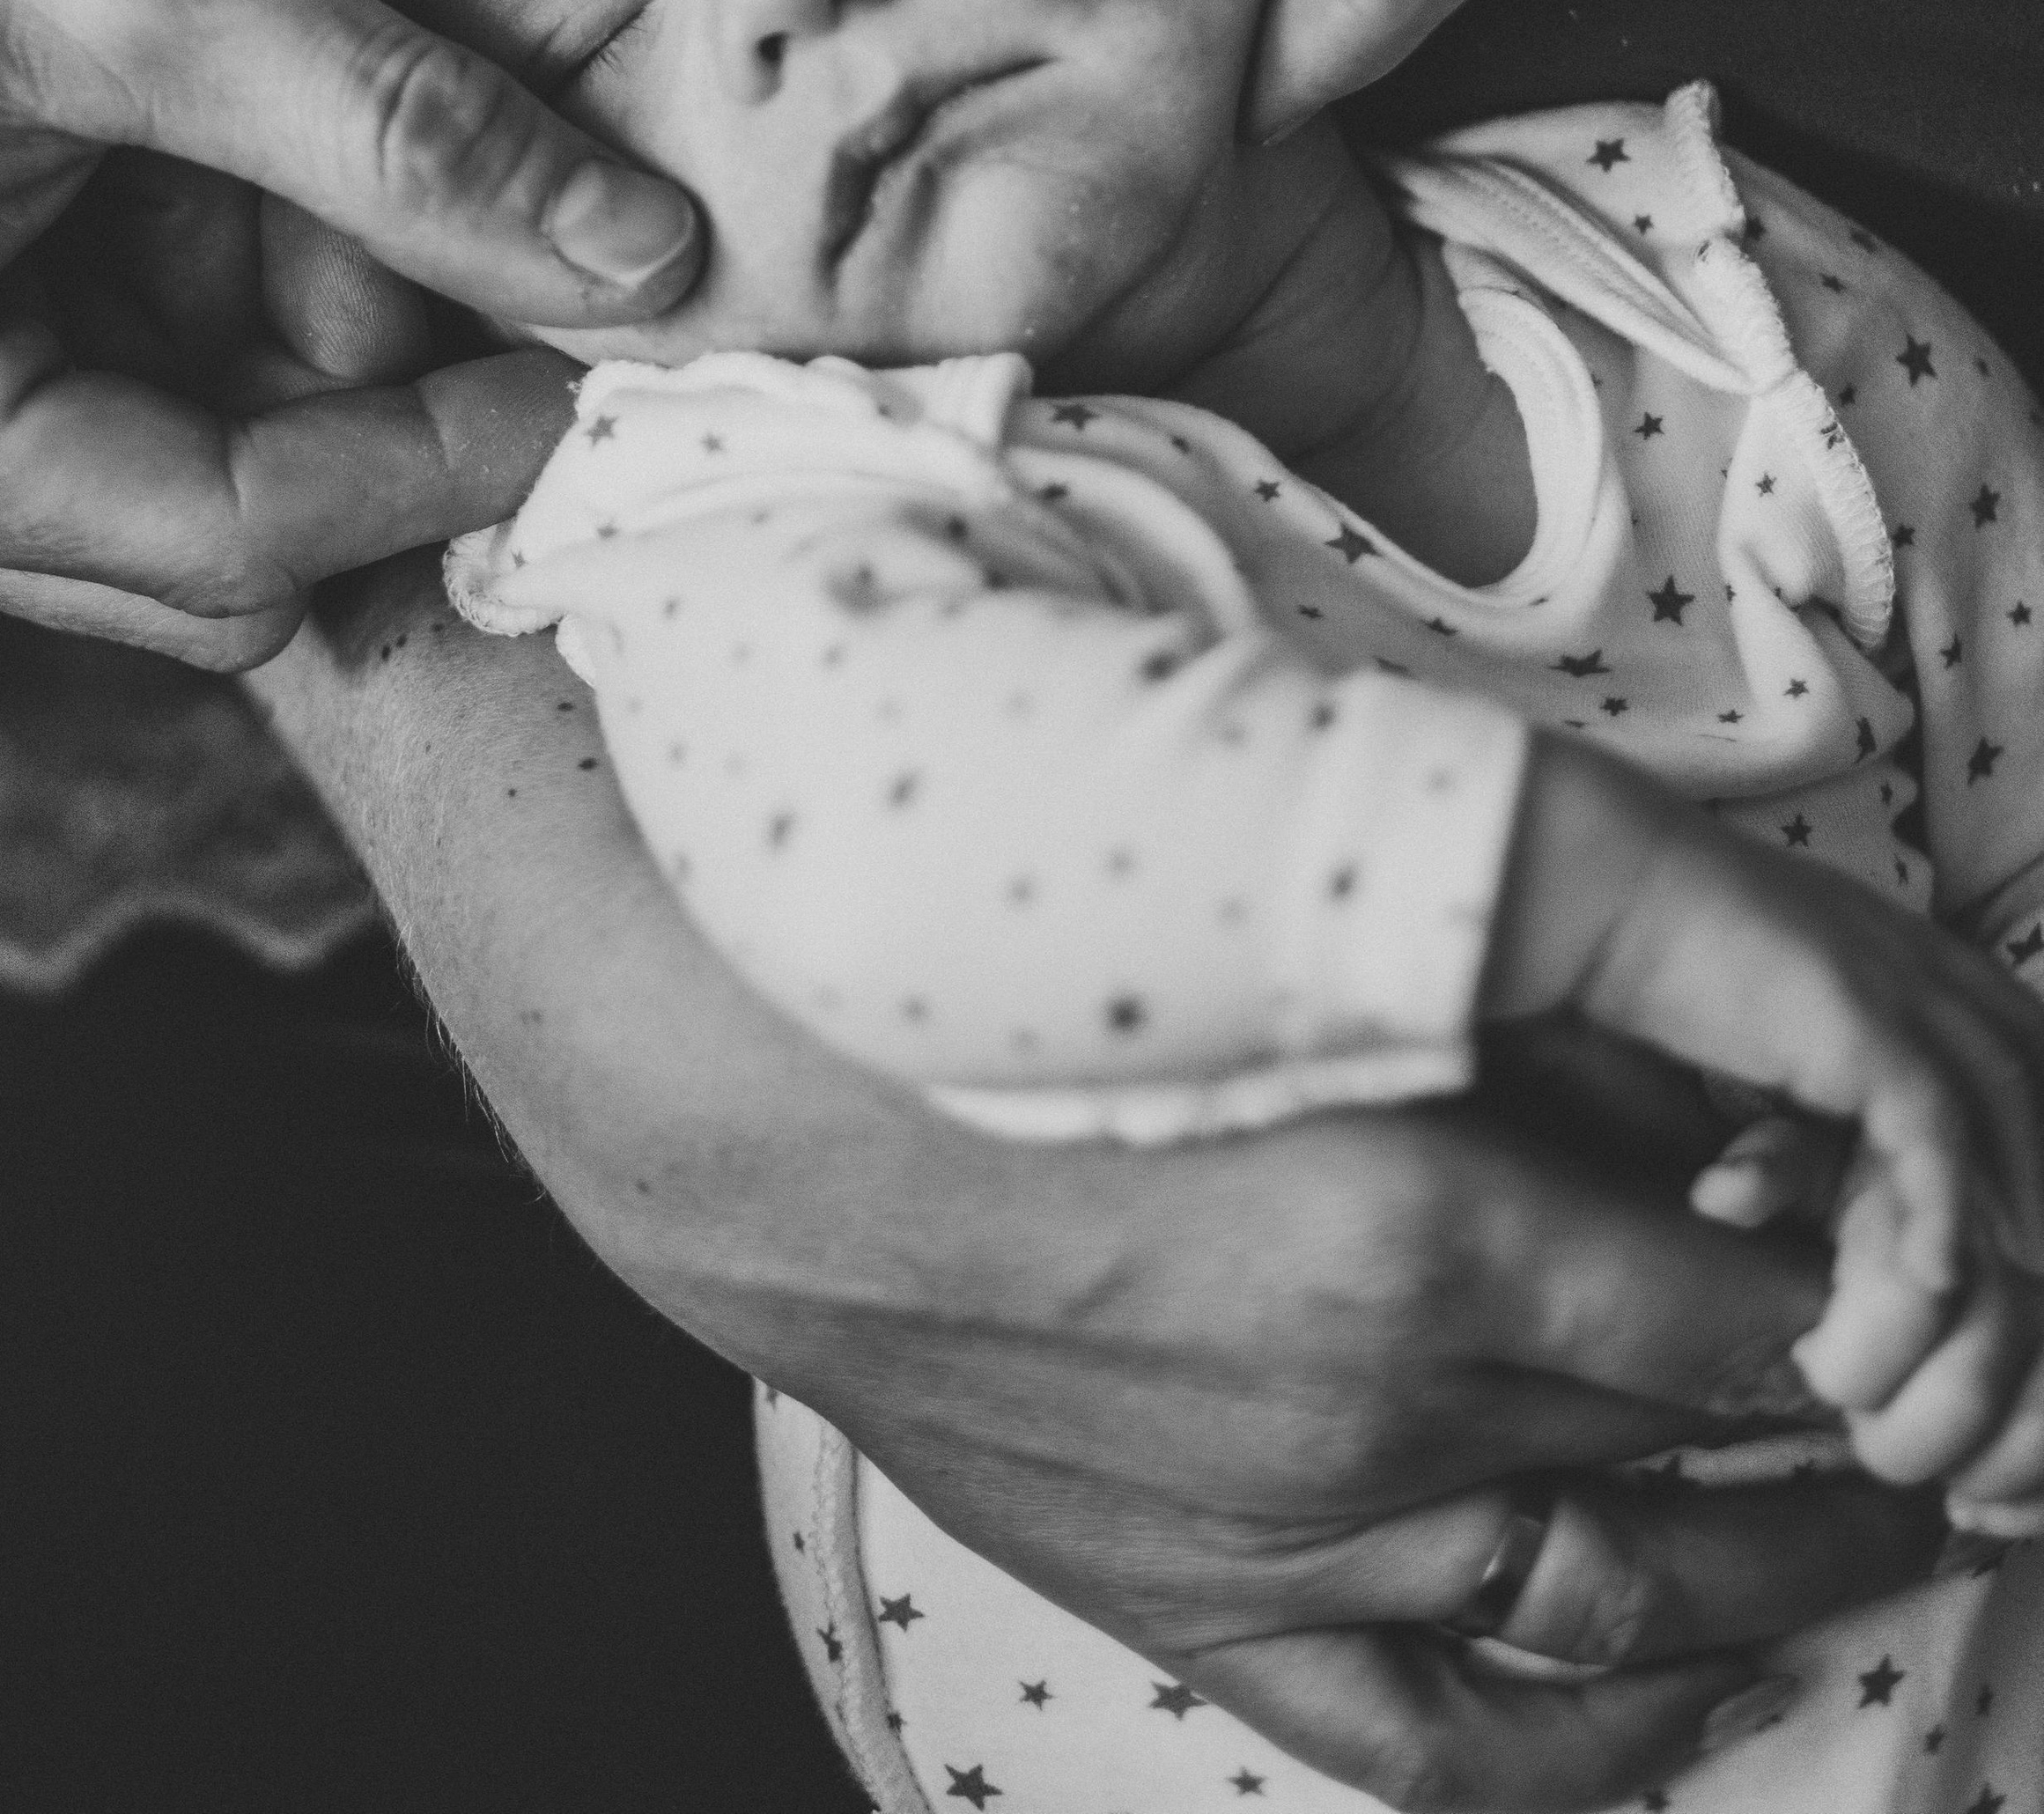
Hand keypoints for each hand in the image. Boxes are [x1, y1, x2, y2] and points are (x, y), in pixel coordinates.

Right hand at [0, 0, 698, 662]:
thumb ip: (398, 133)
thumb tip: (637, 262)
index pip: (222, 538)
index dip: (438, 459)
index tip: (592, 367)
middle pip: (194, 509)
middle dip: (366, 378)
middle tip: (506, 227)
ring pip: (161, 421)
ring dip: (301, 299)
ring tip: (370, 126)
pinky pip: (97, 328)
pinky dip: (219, 242)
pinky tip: (280, 121)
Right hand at [255, 558, 1941, 1812]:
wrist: (743, 1086)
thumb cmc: (1022, 948)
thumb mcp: (1316, 933)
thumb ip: (1555, 1016)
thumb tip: (1760, 1086)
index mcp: (1420, 1240)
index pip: (1791, 1306)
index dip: (1910, 1265)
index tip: (1930, 1213)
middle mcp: (1382, 1434)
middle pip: (1738, 1453)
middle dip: (1878, 1392)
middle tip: (1937, 1332)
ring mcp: (1294, 1556)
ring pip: (1641, 1616)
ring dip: (1794, 1559)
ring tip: (1882, 1496)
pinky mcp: (1202, 1611)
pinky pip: (1459, 1746)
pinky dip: (1607, 1718)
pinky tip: (1682, 1658)